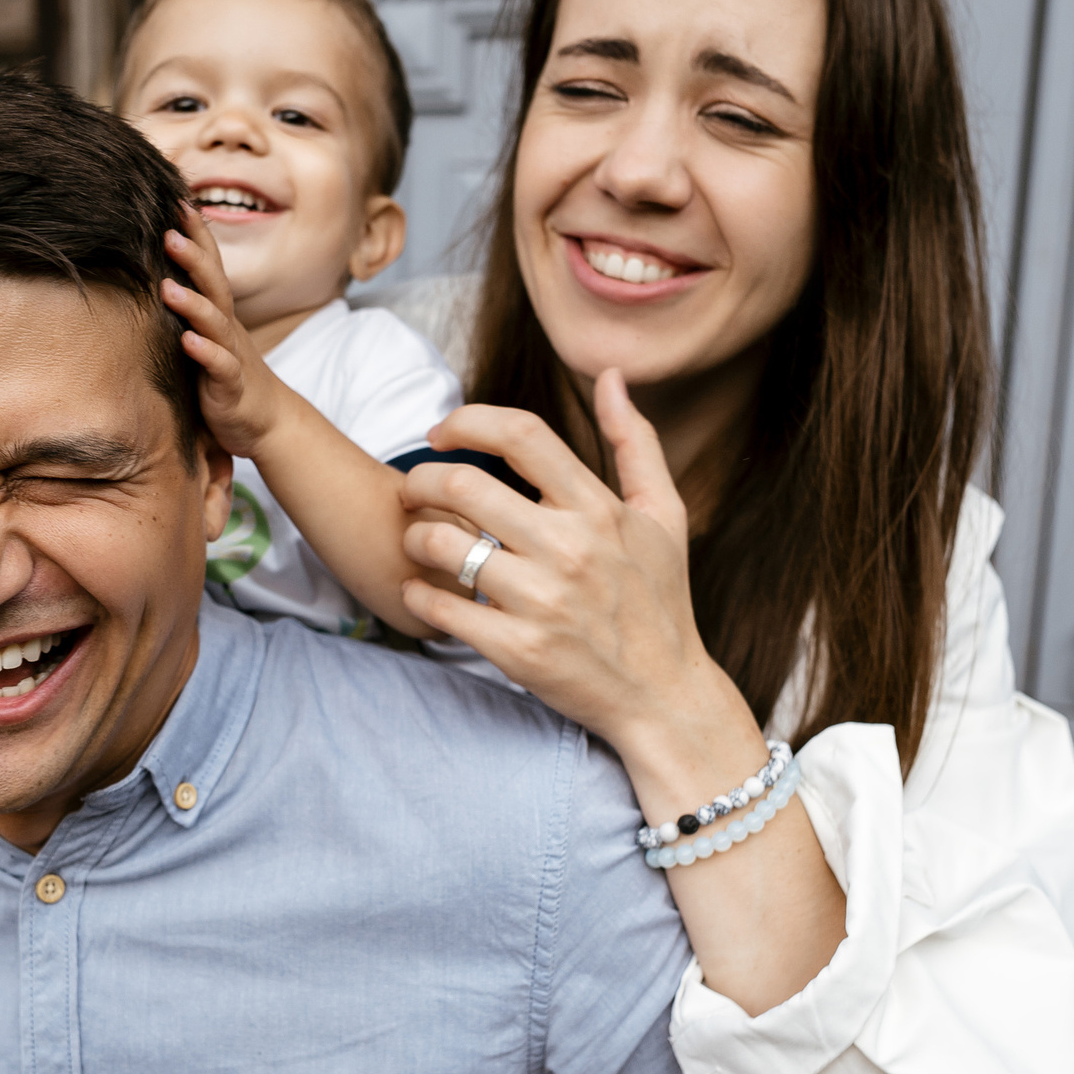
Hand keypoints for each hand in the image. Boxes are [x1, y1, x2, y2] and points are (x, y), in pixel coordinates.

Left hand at [159, 214, 304, 461]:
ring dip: (193, 304)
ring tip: (167, 287)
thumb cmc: (225, 375)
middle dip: (193, 257)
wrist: (265, 422)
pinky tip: (188, 342)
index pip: (209, 266)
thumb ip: (185, 307)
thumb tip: (150, 274)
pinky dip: (205, 353)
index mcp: (218, 314)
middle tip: (168, 230)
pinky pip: (220, 367)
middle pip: (214, 285)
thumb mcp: (204, 336)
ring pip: (216, 324)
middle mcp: (226, 328)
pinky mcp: (230, 387)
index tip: (175, 200)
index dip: (196, 235)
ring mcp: (231, 355)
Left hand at [396, 370, 743, 753]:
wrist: (664, 697)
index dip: (468, 421)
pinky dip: (417, 595)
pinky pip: (440, 608)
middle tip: (410, 490)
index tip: (441, 433)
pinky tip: (421, 592)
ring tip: (417, 543)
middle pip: (463, 485)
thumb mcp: (663, 515)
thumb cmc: (661, 601)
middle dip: (419, 480)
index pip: (521, 435)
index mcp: (598, 509)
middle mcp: (569, 548)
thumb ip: (635, 442)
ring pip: (441, 545)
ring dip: (413, 538)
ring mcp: (542, 601)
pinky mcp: (517, 650)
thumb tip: (611, 376)